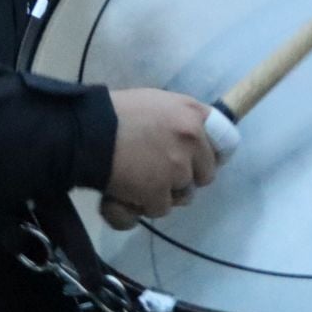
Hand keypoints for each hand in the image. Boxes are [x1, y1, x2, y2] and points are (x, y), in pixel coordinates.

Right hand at [99, 88, 222, 229]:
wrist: (86, 132)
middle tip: (160, 173)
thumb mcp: (155, 103)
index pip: (225, 142)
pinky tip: (128, 192)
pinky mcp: (159, 192)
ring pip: (183, 195)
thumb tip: (191, 141)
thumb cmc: (116, 113)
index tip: (199, 161)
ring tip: (140, 183)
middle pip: (205, 174)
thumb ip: (178, 120)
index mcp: (193, 114)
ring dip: (165, 194)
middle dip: (185, 178)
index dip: (210, 155)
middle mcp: (192, 140)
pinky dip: (144, 205)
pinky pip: (160, 208)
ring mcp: (177, 168)